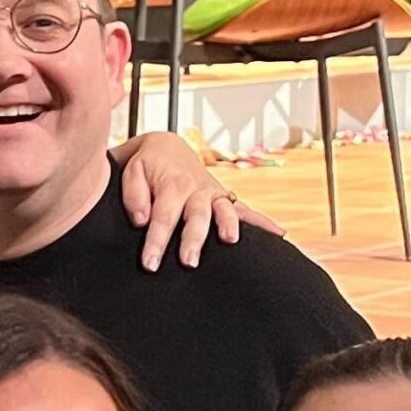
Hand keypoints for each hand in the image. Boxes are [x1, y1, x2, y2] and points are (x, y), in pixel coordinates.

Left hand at [117, 135, 285, 270]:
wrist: (166, 146)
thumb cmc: (146, 164)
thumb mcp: (131, 171)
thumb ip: (134, 195)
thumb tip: (142, 220)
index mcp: (171, 184)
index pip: (162, 217)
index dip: (156, 242)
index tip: (150, 264)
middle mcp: (196, 189)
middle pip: (196, 217)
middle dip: (193, 239)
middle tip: (189, 262)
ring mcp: (213, 194)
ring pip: (223, 211)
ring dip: (229, 225)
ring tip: (231, 241)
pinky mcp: (223, 198)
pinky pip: (245, 210)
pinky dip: (263, 222)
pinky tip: (279, 235)